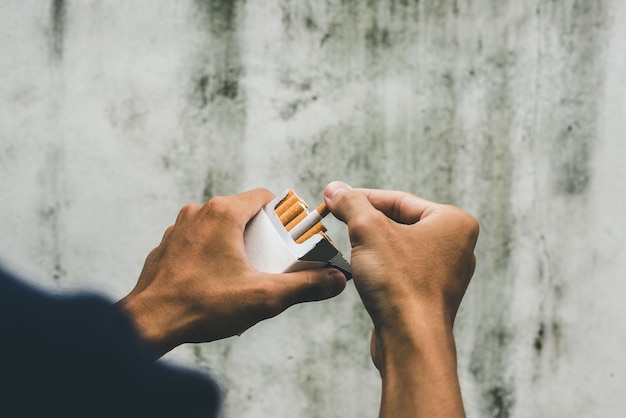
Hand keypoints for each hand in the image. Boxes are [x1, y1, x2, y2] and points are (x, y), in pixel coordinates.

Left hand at [118, 188, 346, 357]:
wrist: (148, 324)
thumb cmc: (202, 306)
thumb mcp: (263, 297)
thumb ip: (305, 286)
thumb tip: (336, 281)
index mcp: (223, 213)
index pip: (264, 197)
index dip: (284, 216)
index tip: (292, 238)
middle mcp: (199, 212)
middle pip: (244, 212)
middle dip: (263, 234)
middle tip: (274, 261)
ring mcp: (180, 228)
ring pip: (221, 227)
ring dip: (238, 244)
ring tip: (248, 273)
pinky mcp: (168, 246)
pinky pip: (201, 241)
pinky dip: (215, 254)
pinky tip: (219, 281)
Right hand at [324, 181, 477, 416]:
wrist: (410, 341)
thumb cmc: (399, 282)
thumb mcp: (368, 229)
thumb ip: (351, 203)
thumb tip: (335, 189)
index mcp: (454, 222)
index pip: (399, 200)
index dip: (363, 198)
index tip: (336, 199)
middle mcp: (457, 246)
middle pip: (401, 222)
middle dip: (367, 222)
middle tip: (338, 219)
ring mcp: (447, 274)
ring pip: (400, 248)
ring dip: (372, 245)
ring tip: (348, 245)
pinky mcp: (432, 296)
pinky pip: (403, 271)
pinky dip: (381, 267)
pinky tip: (362, 271)